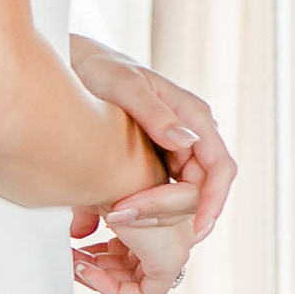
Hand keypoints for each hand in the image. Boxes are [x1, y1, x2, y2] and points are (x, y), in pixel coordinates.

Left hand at [69, 36, 234, 246]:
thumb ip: (154, 112)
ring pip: (178, 198)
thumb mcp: (122, 84)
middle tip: (120, 220)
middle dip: (166, 213)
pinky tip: (111, 223)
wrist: (74, 65)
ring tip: (110, 221)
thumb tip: (186, 141)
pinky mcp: (152, 162)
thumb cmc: (98, 67)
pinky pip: (157, 195)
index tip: (197, 228)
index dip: (213, 201)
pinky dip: (140, 212)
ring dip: (151, 217)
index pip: (220, 168)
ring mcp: (172, 150)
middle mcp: (190, 135)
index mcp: (193, 116)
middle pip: (198, 190)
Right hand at [70, 163, 199, 293]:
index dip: (103, 255)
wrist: (114, 172)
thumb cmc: (108, 175)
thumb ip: (88, 220)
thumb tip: (78, 235)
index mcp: (159, 215)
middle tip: (75, 259)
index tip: (80, 248)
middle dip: (100, 268)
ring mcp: (175, 247)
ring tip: (77, 265)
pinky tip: (89, 272)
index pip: (133, 250)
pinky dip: (114, 290)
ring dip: (102, 279)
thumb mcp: (95, 201)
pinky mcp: (169, 261)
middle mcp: (172, 232)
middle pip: (134, 269)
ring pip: (138, 283)